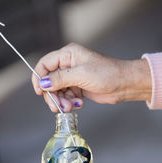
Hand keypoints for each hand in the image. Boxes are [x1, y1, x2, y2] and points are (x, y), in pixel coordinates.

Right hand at [32, 43, 151, 111]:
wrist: (124, 85)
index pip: (45, 64)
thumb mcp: (81, 75)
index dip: (39, 78)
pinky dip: (70, 103)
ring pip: (58, 91)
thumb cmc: (107, 74)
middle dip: (53, 95)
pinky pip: (66, 97)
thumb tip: (43, 83)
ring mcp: (73, 77)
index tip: (40, 92)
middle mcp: (68, 65)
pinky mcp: (78, 88)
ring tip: (70, 107)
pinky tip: (79, 104)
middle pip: (50, 81)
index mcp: (68, 55)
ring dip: (62, 102)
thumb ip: (60, 78)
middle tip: (57, 106)